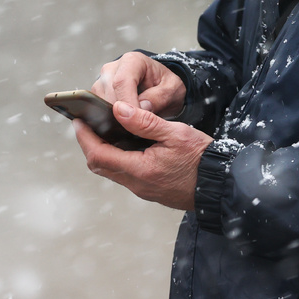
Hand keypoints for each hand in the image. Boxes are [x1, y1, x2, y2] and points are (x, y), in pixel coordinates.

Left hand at [74, 100, 212, 210]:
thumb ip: (145, 121)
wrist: (220, 185)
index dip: (85, 137)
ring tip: (101, 127)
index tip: (78, 121)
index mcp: (140, 169)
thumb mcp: (175, 133)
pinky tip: (122, 141)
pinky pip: (123, 172)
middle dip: (88, 143)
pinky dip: (116, 156)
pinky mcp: (148, 188)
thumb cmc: (201, 159)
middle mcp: (137, 183)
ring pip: (110, 169)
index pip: (99, 155)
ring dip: (101, 150)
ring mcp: (142, 188)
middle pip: (100, 165)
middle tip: (85, 123)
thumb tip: (118, 110)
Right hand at [93, 52, 185, 118]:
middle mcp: (113, 68)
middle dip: (121, 114)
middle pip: (108, 93)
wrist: (160, 86)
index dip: (128, 103)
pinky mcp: (98, 94)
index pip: (122, 82)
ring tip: (132, 126)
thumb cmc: (165, 85)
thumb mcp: (172, 90)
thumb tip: (141, 107)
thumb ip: (159, 97)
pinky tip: (123, 124)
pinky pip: (97, 108)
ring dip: (114, 117)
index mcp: (132, 61)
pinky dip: (109, 119)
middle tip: (137, 128)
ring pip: (100, 102)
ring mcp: (102, 81)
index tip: (136, 121)